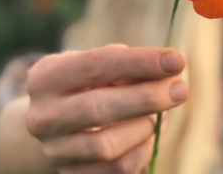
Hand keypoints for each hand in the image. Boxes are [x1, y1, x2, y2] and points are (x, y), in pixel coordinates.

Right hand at [24, 44, 188, 173]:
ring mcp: (54, 151)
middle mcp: (42, 116)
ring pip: (107, 146)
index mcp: (45, 78)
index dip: (139, 62)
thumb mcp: (98, 66)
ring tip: (163, 113)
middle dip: (147, 98)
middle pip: (98, 109)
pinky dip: (143, 150)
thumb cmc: (89, 85)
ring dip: (145, 128)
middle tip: (181, 89)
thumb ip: (126, 64)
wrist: (59, 126)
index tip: (176, 60)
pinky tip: (152, 134)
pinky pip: (117, 169)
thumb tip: (166, 72)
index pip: (95, 65)